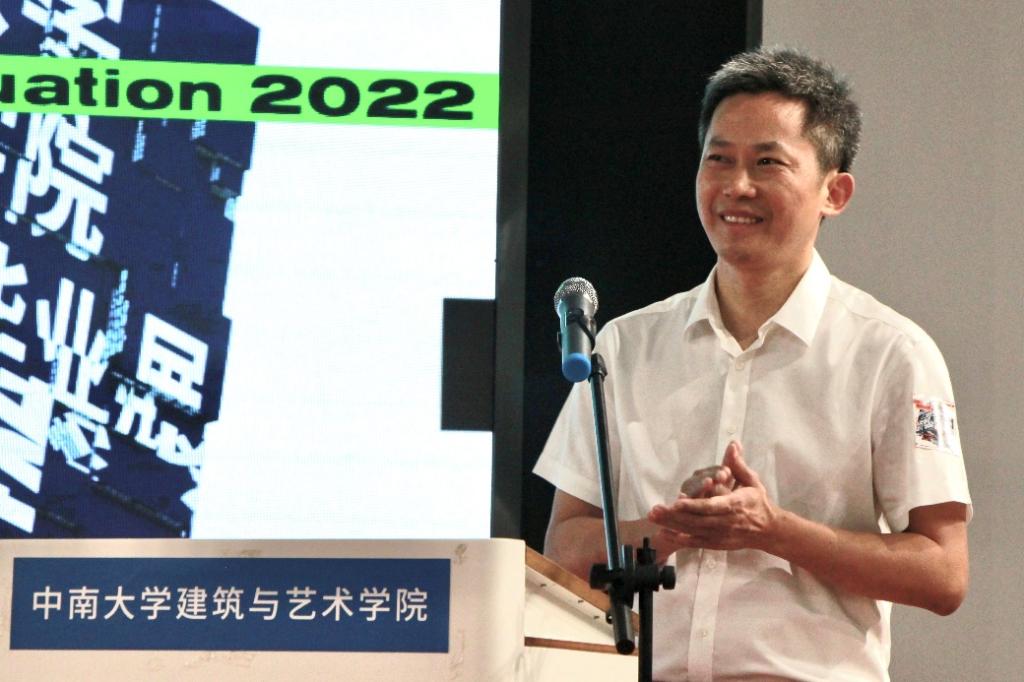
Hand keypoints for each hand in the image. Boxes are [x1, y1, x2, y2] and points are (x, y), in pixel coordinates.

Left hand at [648, 441, 780, 551]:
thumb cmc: (758, 502)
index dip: (693, 506)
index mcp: (735, 504)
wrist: (769, 531)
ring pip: (694, 531)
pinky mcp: (718, 543)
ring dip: (672, 525)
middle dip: (674, 516)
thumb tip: (733, 444)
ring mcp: (721, 535)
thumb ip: (738, 464)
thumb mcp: (751, 481)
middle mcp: (726, 522)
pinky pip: (696, 542)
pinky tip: (664, 533)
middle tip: (654, 510)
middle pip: (697, 520)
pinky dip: (681, 539)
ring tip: (653, 517)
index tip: (676, 502)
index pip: (711, 506)